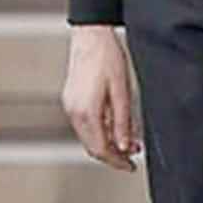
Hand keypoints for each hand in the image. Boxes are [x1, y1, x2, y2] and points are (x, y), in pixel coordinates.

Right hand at [60, 25, 141, 169]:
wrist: (90, 36)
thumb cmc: (107, 58)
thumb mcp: (121, 92)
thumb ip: (122, 122)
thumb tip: (125, 147)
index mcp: (86, 112)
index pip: (101, 149)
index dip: (117, 162)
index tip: (131, 166)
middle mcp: (74, 112)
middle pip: (92, 146)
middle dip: (113, 155)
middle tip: (132, 156)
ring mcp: (70, 106)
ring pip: (88, 137)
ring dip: (107, 143)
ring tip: (128, 141)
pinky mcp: (71, 99)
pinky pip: (85, 124)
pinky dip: (100, 131)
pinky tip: (114, 126)